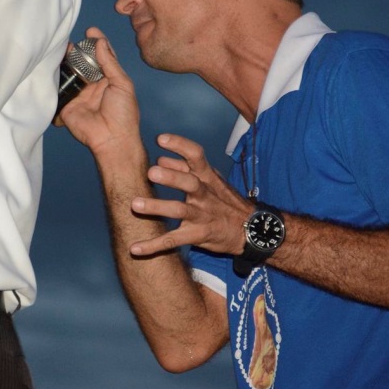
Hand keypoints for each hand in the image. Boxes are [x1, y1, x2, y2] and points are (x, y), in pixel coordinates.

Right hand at [55, 29, 143, 160]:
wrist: (111, 139)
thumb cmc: (124, 114)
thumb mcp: (122, 85)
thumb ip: (110, 63)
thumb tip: (100, 43)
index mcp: (108, 79)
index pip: (102, 56)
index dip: (96, 43)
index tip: (90, 30)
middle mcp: (92, 84)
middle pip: (82, 62)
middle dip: (76, 50)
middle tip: (70, 39)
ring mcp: (78, 93)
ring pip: (69, 72)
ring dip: (64, 61)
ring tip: (58, 48)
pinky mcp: (66, 103)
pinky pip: (57, 88)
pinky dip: (53, 78)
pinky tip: (49, 66)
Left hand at [128, 132, 253, 256]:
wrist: (253, 229)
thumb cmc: (223, 200)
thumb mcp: (210, 180)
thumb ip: (184, 168)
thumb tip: (161, 158)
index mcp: (207, 177)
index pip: (196, 156)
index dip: (180, 146)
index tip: (160, 139)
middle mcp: (204, 194)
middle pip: (189, 182)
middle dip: (171, 177)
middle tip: (150, 172)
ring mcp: (201, 215)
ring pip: (180, 210)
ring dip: (157, 207)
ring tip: (135, 205)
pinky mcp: (198, 235)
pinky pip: (174, 240)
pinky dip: (153, 245)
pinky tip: (135, 249)